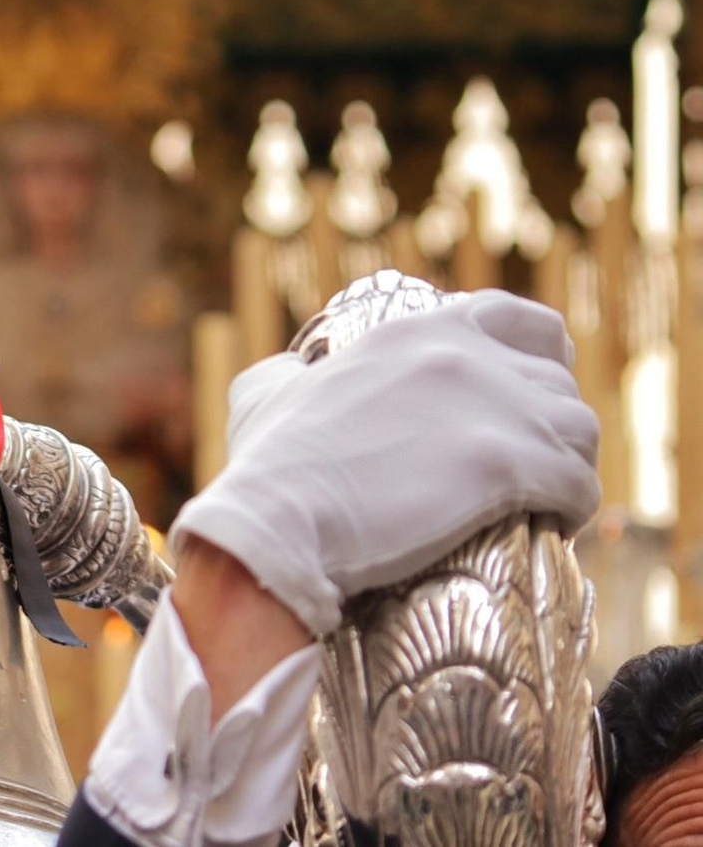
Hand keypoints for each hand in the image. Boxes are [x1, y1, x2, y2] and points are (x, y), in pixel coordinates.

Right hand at [171, 290, 599, 634]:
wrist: (277, 518)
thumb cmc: (267, 465)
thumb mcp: (268, 391)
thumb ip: (293, 371)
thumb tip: (293, 373)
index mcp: (416, 330)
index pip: (522, 321)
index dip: (542, 358)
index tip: (533, 396)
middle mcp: (463, 355)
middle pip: (558, 382)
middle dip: (554, 426)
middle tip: (532, 468)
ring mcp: (491, 408)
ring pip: (581, 430)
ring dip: (571, 467)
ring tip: (546, 504)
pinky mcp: (505, 466)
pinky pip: (580, 484)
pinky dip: (574, 509)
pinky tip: (554, 527)